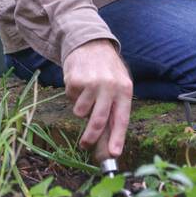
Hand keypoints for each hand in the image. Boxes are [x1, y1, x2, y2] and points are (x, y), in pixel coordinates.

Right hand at [63, 39, 132, 159]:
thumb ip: (114, 110)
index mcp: (124, 89)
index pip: (121, 118)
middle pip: (98, 120)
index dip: (117, 138)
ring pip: (81, 112)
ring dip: (81, 109)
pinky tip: (79, 83)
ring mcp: (92, 82)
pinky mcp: (75, 79)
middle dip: (91, 138)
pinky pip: (71, 98)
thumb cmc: (107, 70)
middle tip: (85, 145)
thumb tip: (108, 143)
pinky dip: (73, 95)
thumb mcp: (118, 85)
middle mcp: (110, 86)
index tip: (113, 154)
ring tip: (86, 95)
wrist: (90, 42)